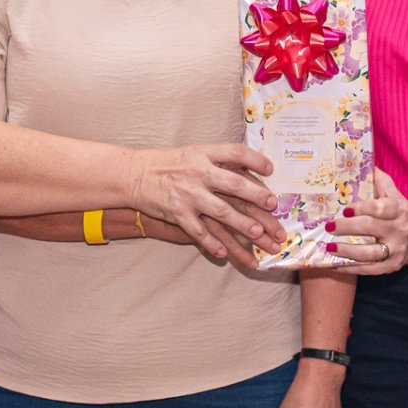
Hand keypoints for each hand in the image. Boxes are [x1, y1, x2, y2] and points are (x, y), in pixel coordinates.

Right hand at [131, 144, 283, 261]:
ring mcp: (188, 194)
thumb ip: (217, 161)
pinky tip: (224, 254)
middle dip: (256, 196)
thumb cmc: (168, 164)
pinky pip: (198, 232)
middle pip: (235, 184)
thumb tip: (249, 170)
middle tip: (273, 205)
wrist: (133, 175)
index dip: (255, 160)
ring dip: (242, 225)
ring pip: (221, 212)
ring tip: (258, 235)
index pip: (235, 152)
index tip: (271, 169)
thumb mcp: (193, 153)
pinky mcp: (177, 213)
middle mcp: (198, 173)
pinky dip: (211, 243)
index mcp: (204, 154)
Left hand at [322, 167, 407, 274]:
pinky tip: (335, 263)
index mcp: (398, 210)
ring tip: (329, 247)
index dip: (363, 208)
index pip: (381, 208)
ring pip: (370, 253)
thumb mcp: (391, 191)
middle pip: (371, 229)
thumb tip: (359, 160)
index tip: (345, 208)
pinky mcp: (391, 266)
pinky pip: (369, 269)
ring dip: (347, 250)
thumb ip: (377, 179)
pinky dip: (351, 267)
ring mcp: (396, 250)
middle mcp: (399, 230)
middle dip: (348, 227)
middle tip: (329, 226)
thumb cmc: (396, 209)